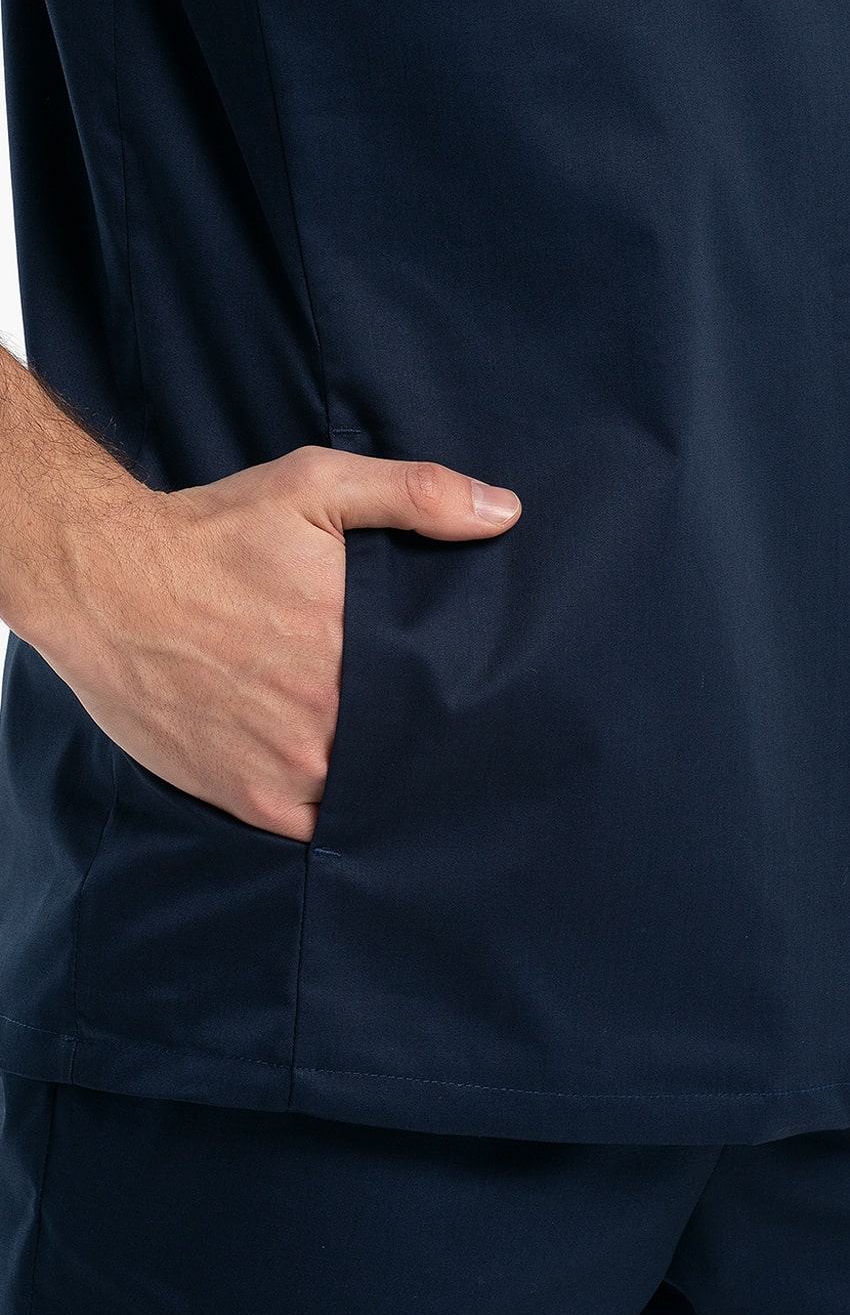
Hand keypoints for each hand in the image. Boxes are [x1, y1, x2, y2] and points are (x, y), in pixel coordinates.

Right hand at [38, 445, 521, 840]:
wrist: (102, 582)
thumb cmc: (210, 533)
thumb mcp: (315, 487)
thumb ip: (415, 494)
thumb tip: (504, 512)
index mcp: (360, 647)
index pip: (444, 694)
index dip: (461, 699)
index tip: (468, 692)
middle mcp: (332, 718)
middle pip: (409, 748)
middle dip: (422, 739)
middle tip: (433, 729)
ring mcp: (291, 767)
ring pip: (369, 793)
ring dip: (383, 781)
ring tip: (390, 760)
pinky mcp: (248, 798)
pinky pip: (317, 828)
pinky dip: (334, 816)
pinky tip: (342, 793)